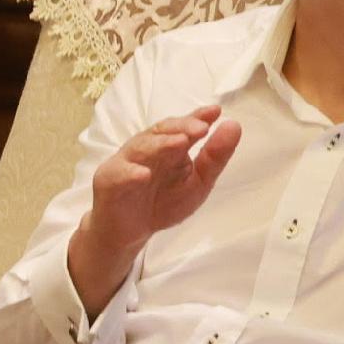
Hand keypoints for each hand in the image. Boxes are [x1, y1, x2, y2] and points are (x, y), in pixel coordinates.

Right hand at [69, 104, 243, 309]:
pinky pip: (119, 174)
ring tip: (180, 143)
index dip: (197, 117)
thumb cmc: (163, 203)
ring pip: (141, 148)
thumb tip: (234, 126)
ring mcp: (127, 163)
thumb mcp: (197, 183)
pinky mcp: (109, 181)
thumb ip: (214, 158)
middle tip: (201, 128)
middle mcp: (147, 149)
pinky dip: (131, 173)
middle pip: (162, 131)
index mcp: (169, 148)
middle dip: (181, 128)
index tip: (216, 111)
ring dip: (160, 144)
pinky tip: (144, 174)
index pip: (183, 127)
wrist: (131, 232)